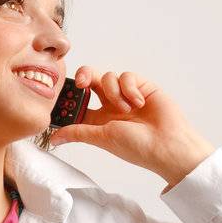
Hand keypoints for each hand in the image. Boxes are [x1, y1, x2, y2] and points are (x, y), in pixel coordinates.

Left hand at [47, 66, 215, 188]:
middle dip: (84, 78)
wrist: (167, 144)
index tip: (65, 96)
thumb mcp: (102, 138)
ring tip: (127, 109)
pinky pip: (127, 76)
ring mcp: (126, 95)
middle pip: (91, 82)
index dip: (71, 96)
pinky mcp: (141, 86)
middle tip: (82, 83)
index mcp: (99, 120)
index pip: (78, 102)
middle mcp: (111, 106)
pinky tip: (139, 102)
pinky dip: (130, 88)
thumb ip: (77, 132)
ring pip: (108, 77)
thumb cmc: (137, 147)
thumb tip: (54, 139)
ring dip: (114, 91)